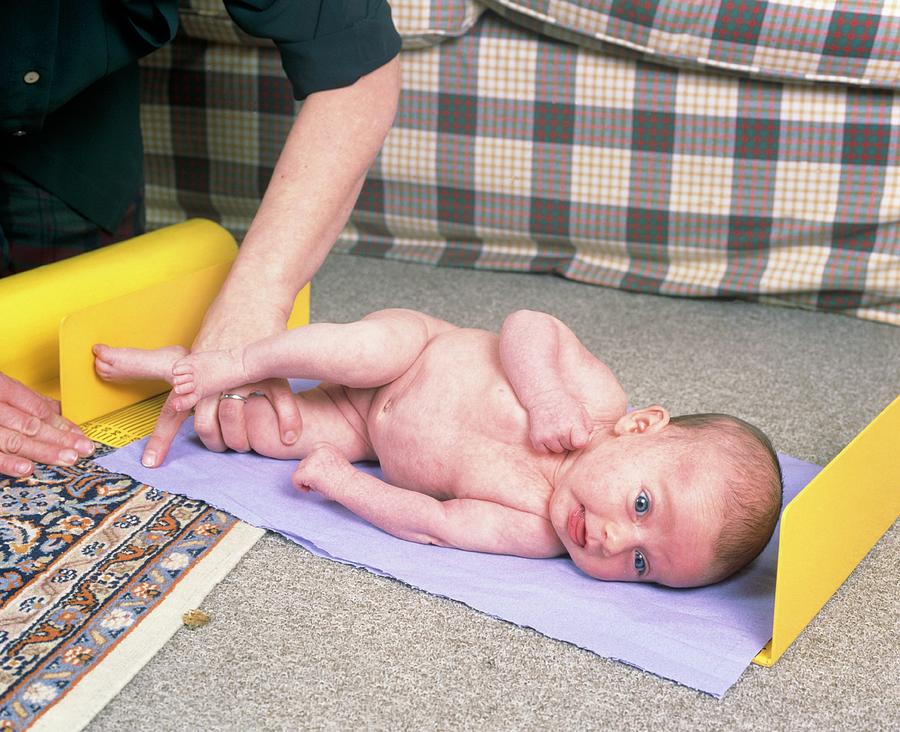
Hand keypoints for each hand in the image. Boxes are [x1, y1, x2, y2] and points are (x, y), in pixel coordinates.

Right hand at [0, 373, 94, 476]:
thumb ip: (25, 400)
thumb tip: (57, 410)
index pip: (36, 408)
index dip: (61, 422)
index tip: (81, 435)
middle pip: (30, 424)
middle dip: (60, 439)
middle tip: (84, 450)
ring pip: (13, 440)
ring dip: (42, 451)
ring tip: (67, 460)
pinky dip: (6, 462)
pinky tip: (26, 469)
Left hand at [141, 297, 300, 467]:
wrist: (252, 299)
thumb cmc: (217, 326)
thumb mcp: (178, 348)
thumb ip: (139, 361)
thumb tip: (98, 358)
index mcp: (192, 375)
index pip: (171, 411)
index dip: (161, 438)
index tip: (151, 463)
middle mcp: (215, 378)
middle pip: (207, 425)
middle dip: (214, 441)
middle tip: (222, 443)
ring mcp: (245, 376)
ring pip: (238, 421)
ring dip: (244, 437)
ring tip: (249, 441)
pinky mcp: (272, 373)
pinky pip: (280, 403)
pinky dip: (286, 421)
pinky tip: (287, 437)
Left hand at [292, 443, 350, 497]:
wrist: (351, 487)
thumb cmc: (344, 479)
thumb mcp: (333, 461)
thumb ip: (321, 459)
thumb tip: (306, 467)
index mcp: (325, 446)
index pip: (311, 455)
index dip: (314, 467)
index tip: (324, 475)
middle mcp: (318, 450)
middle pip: (303, 463)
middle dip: (309, 474)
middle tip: (322, 482)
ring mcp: (312, 460)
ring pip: (299, 471)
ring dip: (306, 480)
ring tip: (319, 485)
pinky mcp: (307, 471)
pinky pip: (295, 479)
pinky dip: (299, 486)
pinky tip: (309, 490)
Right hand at [527, 390, 592, 453]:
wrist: (544, 396)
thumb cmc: (566, 406)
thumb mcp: (582, 412)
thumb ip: (587, 429)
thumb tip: (585, 443)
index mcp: (574, 425)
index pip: (580, 443)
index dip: (581, 441)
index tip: (578, 434)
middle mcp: (560, 432)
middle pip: (570, 448)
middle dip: (569, 440)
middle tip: (564, 426)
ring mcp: (547, 437)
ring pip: (558, 450)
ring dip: (558, 442)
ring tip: (555, 428)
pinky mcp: (536, 440)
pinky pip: (545, 451)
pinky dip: (545, 445)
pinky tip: (547, 433)